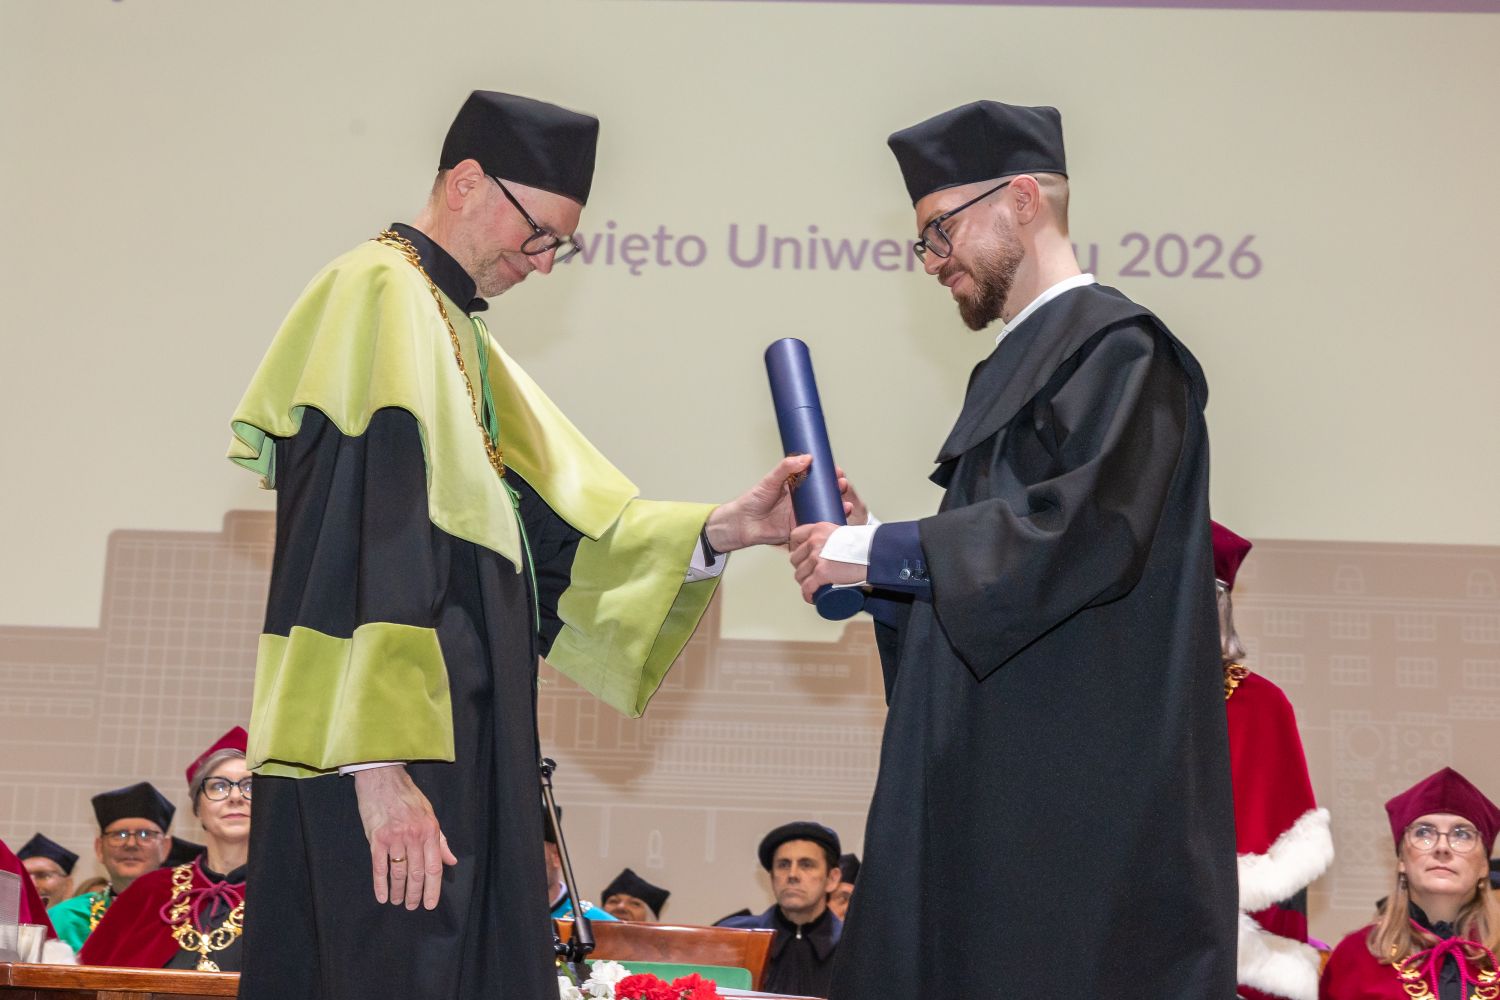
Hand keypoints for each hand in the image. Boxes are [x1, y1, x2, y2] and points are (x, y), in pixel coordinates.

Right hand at [353, 765, 458, 910]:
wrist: (383, 779)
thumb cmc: (408, 796)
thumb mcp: (430, 814)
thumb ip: (440, 840)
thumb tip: (451, 861)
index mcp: (430, 831)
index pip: (434, 867)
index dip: (433, 889)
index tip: (430, 904)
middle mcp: (414, 836)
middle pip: (416, 873)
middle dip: (415, 894)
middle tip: (412, 906)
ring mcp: (394, 838)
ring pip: (398, 872)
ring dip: (398, 891)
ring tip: (398, 901)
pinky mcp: (376, 838)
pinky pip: (379, 866)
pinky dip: (380, 884)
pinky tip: (382, 896)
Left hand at [706, 456, 866, 551]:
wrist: (743, 523)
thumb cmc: (753, 500)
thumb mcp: (771, 480)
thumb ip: (786, 468)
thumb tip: (806, 457)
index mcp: (794, 486)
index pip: (816, 478)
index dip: (828, 475)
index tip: (837, 470)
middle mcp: (800, 500)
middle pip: (823, 494)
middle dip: (836, 489)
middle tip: (843, 484)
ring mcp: (801, 514)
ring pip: (823, 509)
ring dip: (837, 505)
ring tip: (845, 502)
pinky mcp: (800, 528)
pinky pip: (817, 525)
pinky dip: (828, 521)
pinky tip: (838, 518)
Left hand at [789, 522, 866, 602]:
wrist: (874, 554)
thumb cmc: (865, 544)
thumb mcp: (845, 531)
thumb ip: (837, 536)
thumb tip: (838, 540)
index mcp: (819, 529)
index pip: (795, 536)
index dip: (797, 548)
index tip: (802, 555)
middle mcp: (814, 542)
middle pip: (795, 558)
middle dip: (801, 567)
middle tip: (810, 574)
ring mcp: (816, 558)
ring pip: (799, 574)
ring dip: (804, 582)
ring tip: (813, 586)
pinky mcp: (821, 573)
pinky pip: (807, 588)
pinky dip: (808, 595)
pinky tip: (811, 597)